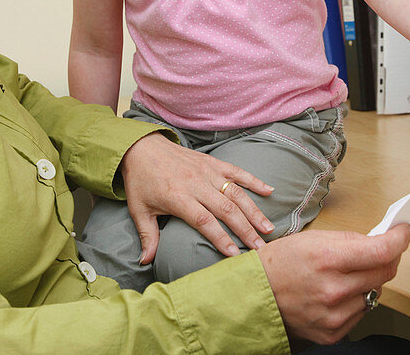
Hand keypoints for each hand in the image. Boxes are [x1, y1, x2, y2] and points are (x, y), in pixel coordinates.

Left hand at [119, 133, 274, 263]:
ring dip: (254, 211)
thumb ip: (147, 237)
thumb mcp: (139, 210)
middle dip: (245, 230)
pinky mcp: (212, 162)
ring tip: (268, 228)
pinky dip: (254, 180)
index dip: (220, 237)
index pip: (204, 221)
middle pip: (226, 209)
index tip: (234, 254)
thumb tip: (145, 262)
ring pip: (235, 192)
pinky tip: (270, 191)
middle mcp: (196, 184)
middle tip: (260, 247)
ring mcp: (206, 171)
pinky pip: (236, 171)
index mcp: (178, 197)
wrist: (141, 147)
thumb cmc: (141, 181)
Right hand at [258, 224, 409, 345]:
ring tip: (347, 273)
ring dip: (370, 280)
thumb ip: (351, 240)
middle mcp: (334, 290)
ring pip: (375, 293)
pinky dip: (357, 299)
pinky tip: (339, 292)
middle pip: (385, 273)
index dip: (400, 239)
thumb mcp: (314, 238)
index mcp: (328, 260)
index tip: (404, 232)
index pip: (382, 251)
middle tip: (384, 249)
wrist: (258, 295)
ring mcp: (335, 315)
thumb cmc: (282, 263)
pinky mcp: (334, 333)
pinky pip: (362, 312)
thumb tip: (381, 240)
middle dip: (389, 257)